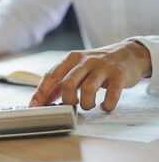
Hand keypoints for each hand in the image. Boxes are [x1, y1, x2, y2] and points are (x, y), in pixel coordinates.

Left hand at [28, 41, 151, 111]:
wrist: (128, 54)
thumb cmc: (97, 65)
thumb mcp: (77, 68)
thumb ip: (61, 82)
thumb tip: (45, 99)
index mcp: (71, 59)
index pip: (51, 75)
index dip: (41, 92)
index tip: (33, 106)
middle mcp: (85, 61)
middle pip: (68, 83)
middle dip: (67, 100)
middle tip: (72, 105)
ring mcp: (103, 67)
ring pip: (87, 89)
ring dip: (86, 104)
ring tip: (89, 105)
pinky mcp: (119, 75)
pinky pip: (111, 95)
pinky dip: (106, 105)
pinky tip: (104, 106)